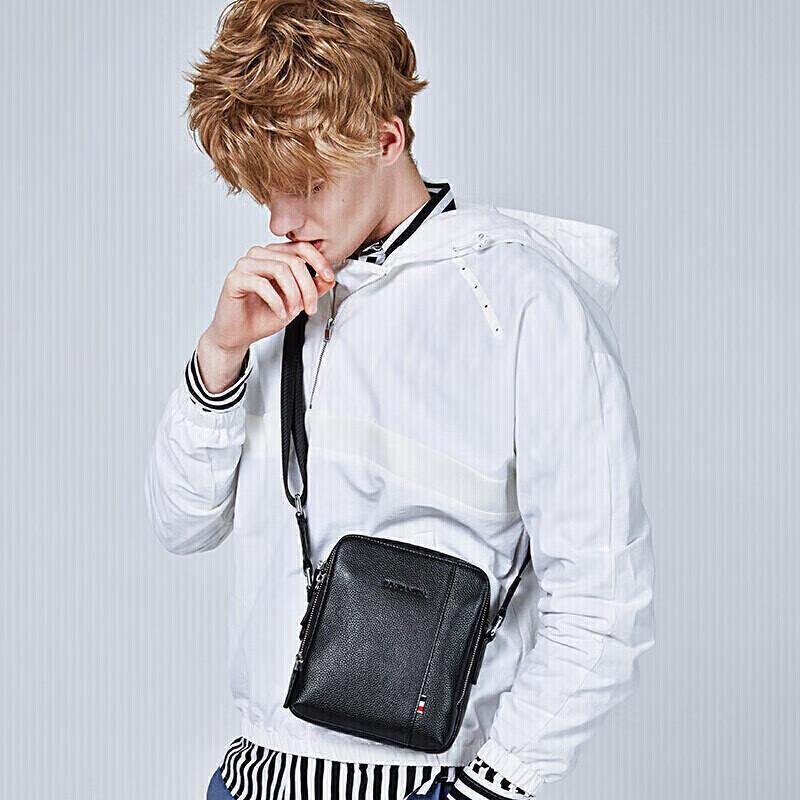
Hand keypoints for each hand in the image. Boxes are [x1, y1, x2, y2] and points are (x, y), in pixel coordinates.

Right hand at [204, 240, 336, 352]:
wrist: (238, 334)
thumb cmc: (261, 317)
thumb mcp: (295, 303)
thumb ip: (311, 289)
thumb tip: (329, 278)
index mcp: (274, 256)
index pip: (301, 247)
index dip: (319, 261)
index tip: (329, 278)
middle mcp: (259, 256)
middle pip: (293, 261)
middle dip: (307, 288)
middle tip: (310, 308)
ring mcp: (245, 265)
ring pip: (280, 269)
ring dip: (293, 295)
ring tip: (293, 311)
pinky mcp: (235, 278)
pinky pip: (262, 284)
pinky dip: (276, 301)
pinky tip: (280, 312)